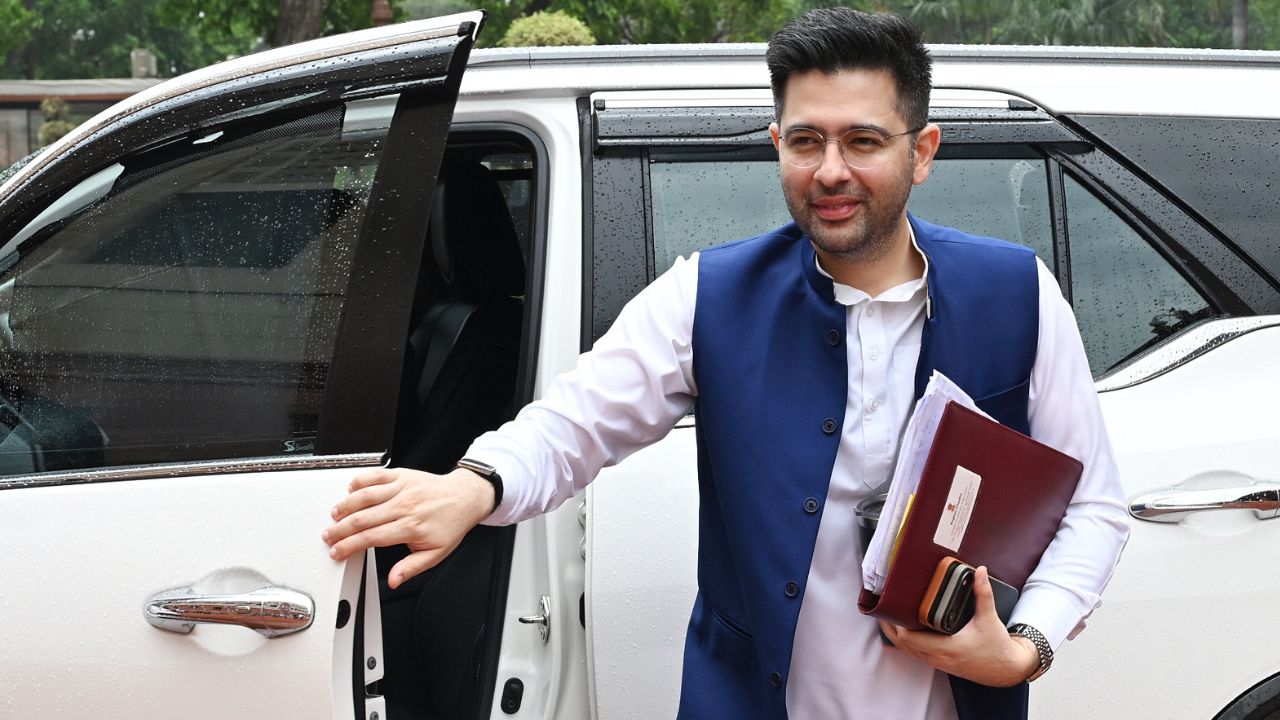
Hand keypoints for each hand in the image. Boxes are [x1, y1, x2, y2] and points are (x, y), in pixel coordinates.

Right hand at [321, 467, 495, 588]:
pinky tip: (350, 490)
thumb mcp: (436, 554)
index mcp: (411, 527)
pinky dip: (360, 481)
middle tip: (329, 536)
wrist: (465, 498)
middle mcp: (405, 506)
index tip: (337, 552)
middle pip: (363, 518)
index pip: (371, 538)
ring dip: (345, 506)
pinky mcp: (402, 475)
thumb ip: (411, 568)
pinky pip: (376, 475)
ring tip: (334, 516)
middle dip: (340, 529)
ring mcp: (402, 488)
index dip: (349, 546)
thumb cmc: (450, 525)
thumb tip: (394, 580)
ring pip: (365, 496)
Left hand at [878, 566, 1039, 686]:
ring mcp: (936, 662)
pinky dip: (905, 641)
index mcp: (946, 648)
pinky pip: (914, 652)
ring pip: (906, 649)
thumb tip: (979, 571)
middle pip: (901, 643)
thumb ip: (983, 593)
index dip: (897, 623)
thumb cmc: (997, 647)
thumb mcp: (989, 618)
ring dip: (895, 633)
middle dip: (890, 626)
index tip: (892, 607)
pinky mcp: (938, 662)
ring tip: (888, 614)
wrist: (1006, 669)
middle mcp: (937, 657)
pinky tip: (902, 628)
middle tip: (883, 606)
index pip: (910, 637)